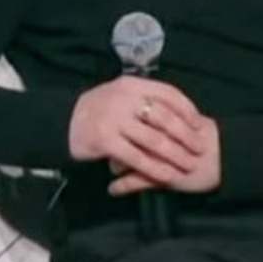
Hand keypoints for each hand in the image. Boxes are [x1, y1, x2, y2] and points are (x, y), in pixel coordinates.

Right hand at [68, 76, 208, 186]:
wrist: (62, 123)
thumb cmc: (98, 110)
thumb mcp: (119, 95)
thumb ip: (145, 98)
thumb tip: (180, 111)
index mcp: (130, 85)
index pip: (167, 93)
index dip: (187, 109)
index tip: (199, 124)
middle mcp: (122, 99)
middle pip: (164, 117)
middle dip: (186, 135)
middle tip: (200, 148)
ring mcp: (112, 119)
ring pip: (153, 139)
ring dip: (175, 154)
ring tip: (188, 165)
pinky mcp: (105, 141)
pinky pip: (137, 157)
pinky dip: (155, 168)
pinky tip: (167, 176)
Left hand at [108, 115, 220, 194]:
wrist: (227, 157)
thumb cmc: (205, 138)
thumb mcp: (182, 122)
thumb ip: (163, 116)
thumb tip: (140, 113)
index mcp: (161, 120)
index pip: (129, 119)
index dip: (118, 125)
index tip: (111, 129)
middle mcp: (156, 137)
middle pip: (124, 139)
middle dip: (113, 146)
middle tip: (108, 149)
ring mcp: (157, 157)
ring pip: (126, 160)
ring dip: (116, 165)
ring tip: (113, 168)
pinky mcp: (163, 177)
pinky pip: (136, 182)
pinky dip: (122, 187)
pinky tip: (113, 189)